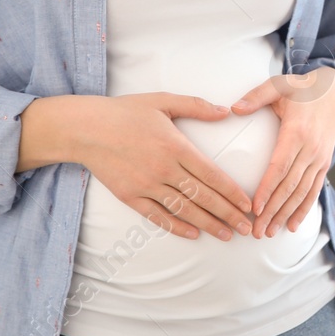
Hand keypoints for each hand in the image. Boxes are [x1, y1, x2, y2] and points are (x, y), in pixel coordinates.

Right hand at [72, 92, 256, 240]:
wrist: (85, 128)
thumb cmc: (126, 111)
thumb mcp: (163, 100)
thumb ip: (197, 106)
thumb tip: (226, 111)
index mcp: (176, 146)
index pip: (212, 175)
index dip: (232, 192)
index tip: (248, 205)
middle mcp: (164, 169)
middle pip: (203, 196)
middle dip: (227, 213)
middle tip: (245, 228)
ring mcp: (146, 185)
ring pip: (183, 210)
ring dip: (207, 224)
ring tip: (226, 234)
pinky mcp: (130, 196)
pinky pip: (157, 216)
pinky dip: (176, 226)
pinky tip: (193, 233)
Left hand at [230, 67, 334, 238]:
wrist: (334, 93)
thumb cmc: (301, 90)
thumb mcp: (278, 85)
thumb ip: (256, 96)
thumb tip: (234, 108)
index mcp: (297, 131)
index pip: (280, 166)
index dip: (268, 189)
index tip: (255, 208)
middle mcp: (311, 149)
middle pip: (290, 186)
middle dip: (273, 210)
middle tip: (256, 231)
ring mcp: (320, 158)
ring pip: (302, 192)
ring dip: (286, 214)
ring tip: (269, 232)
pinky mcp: (324, 164)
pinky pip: (314, 191)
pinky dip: (304, 210)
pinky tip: (292, 226)